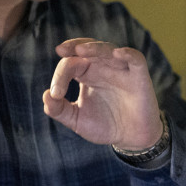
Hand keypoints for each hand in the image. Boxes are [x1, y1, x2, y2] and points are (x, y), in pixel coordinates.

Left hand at [42, 38, 161, 146]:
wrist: (130, 138)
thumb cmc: (105, 126)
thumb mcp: (76, 120)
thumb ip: (58, 110)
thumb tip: (45, 95)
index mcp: (86, 74)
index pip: (70, 64)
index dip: (59, 76)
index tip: (56, 94)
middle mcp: (103, 68)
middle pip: (87, 49)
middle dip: (73, 47)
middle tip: (61, 50)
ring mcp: (121, 70)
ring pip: (108, 49)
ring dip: (95, 48)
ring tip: (80, 50)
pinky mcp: (139, 77)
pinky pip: (136, 59)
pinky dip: (128, 53)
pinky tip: (117, 53)